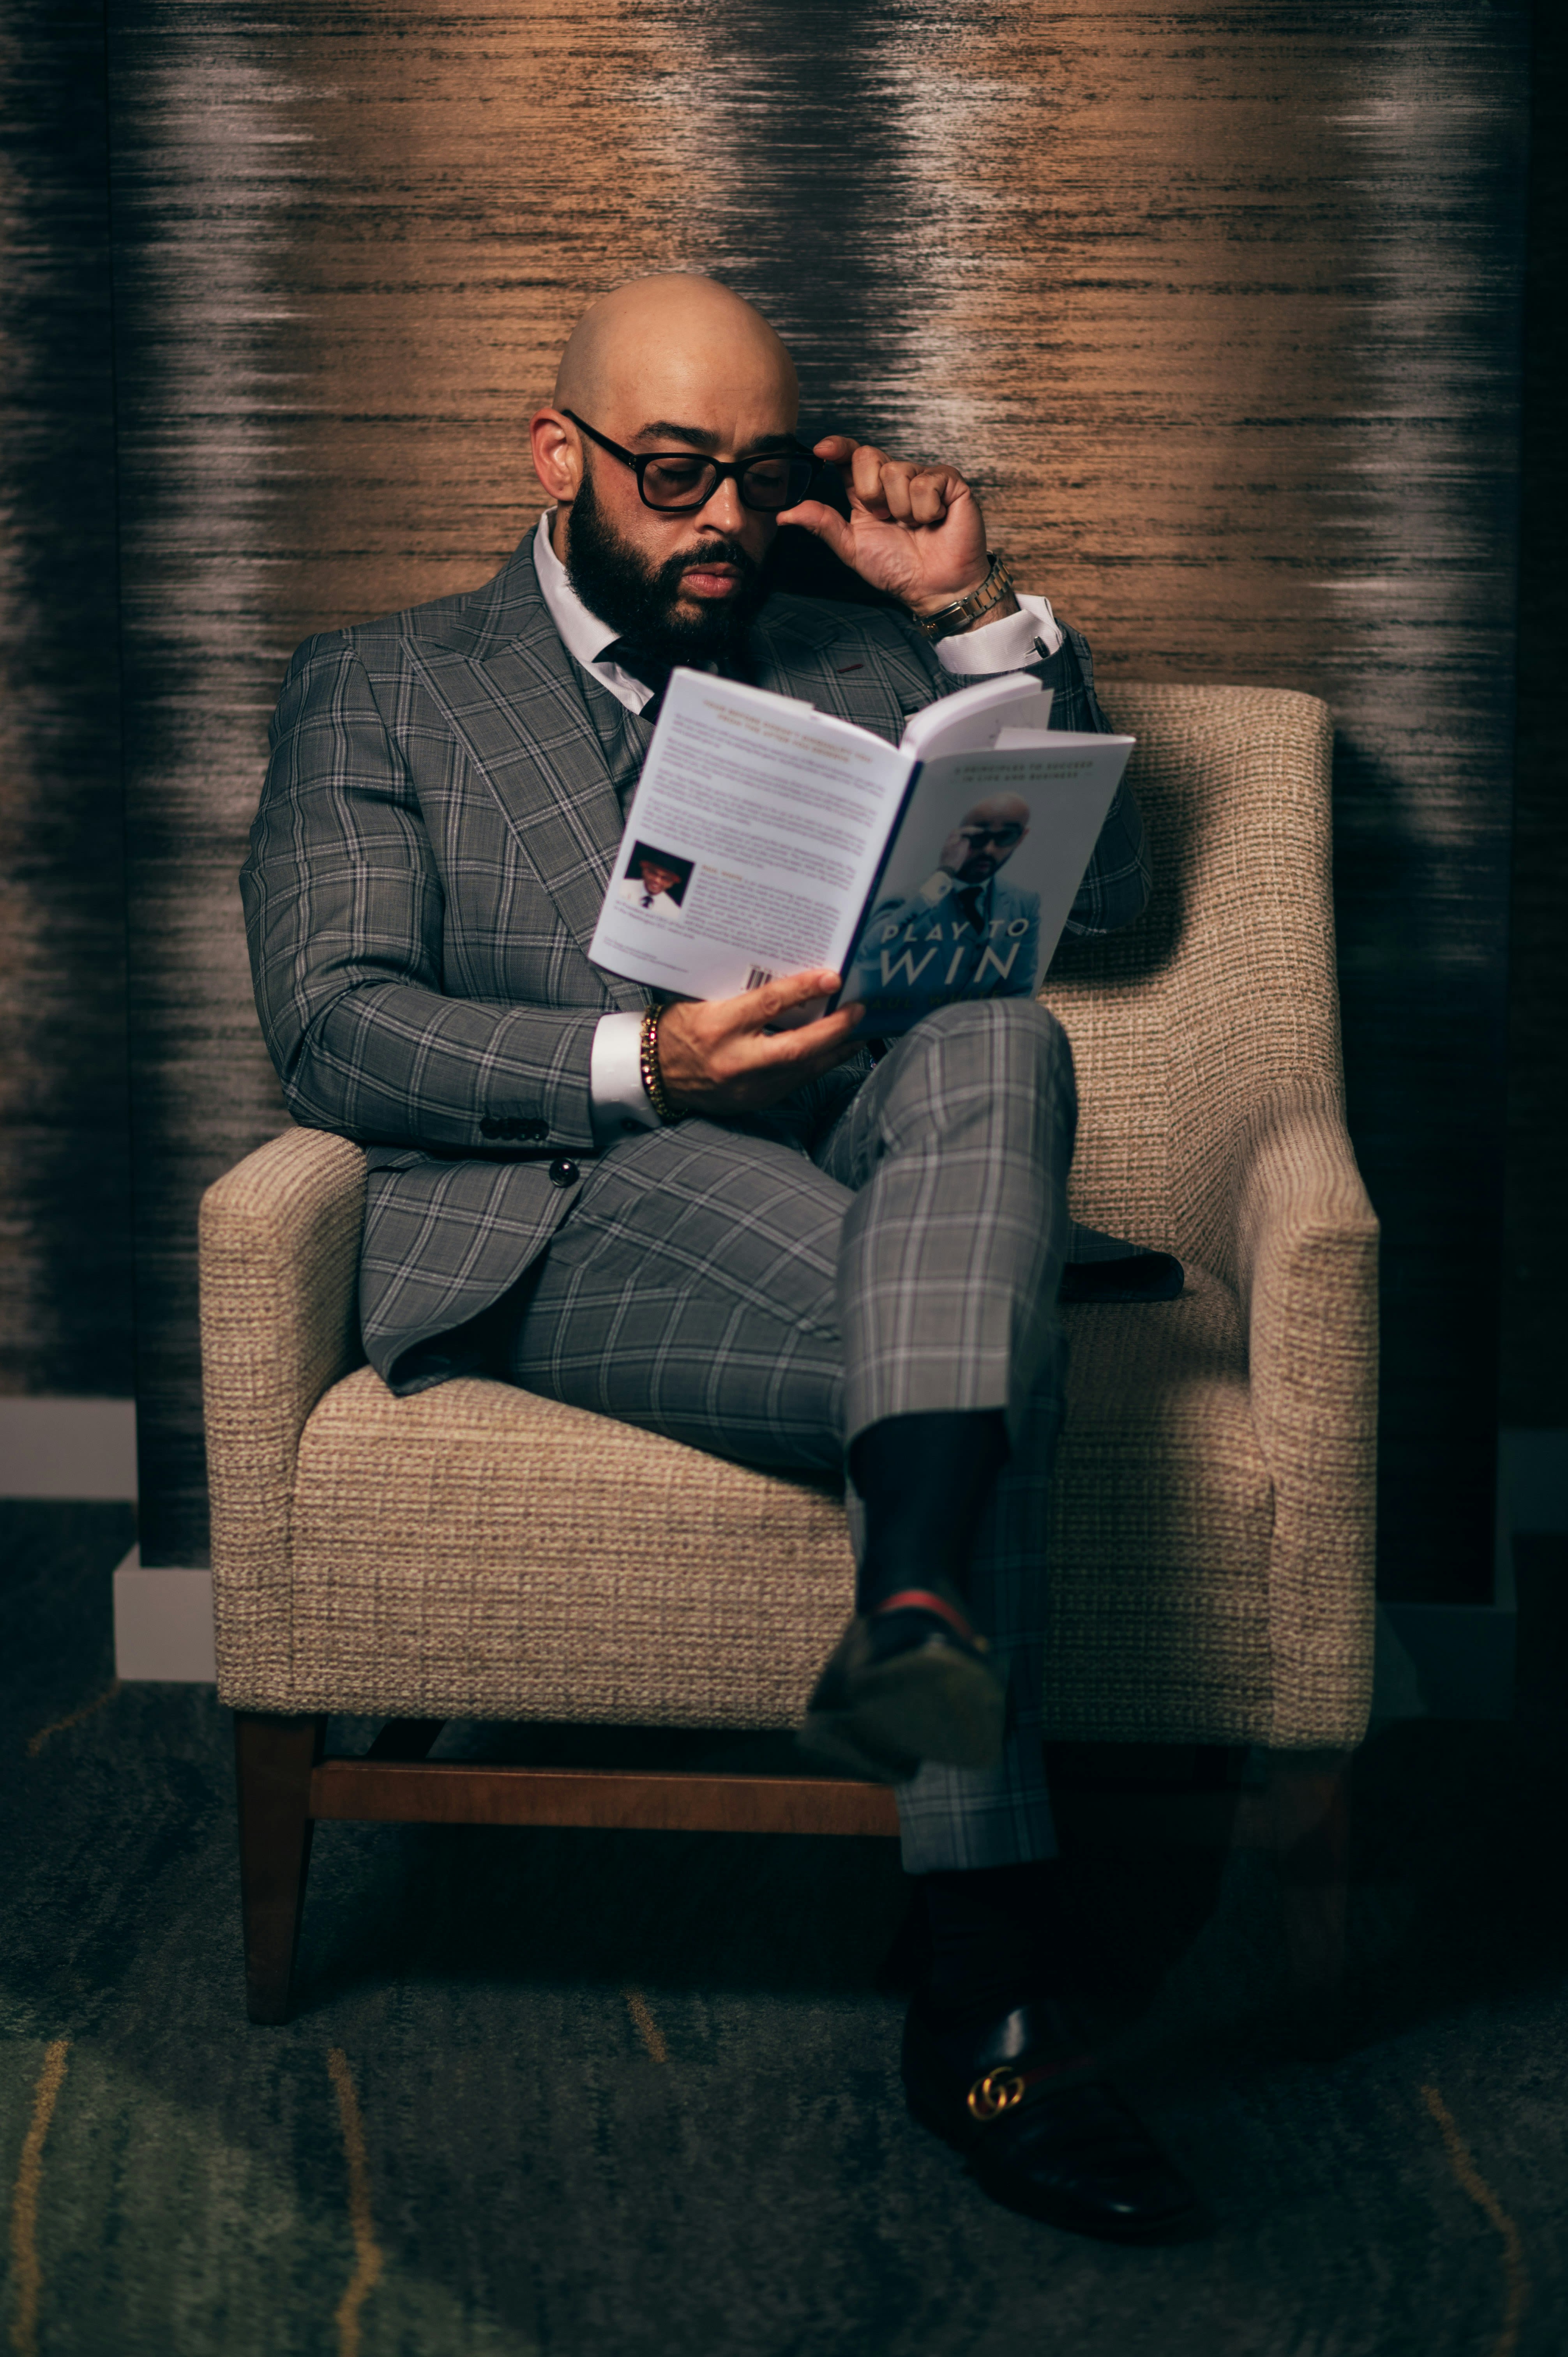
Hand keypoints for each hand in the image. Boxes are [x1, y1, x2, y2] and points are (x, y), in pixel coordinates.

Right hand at [656, 969, 863, 1117]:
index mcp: (717, 1027)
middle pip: (797, 1046)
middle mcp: (733, 1061)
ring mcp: (746, 1087)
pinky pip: (795, 1082)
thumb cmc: (678, 1028)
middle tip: (860, 1010)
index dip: (804, 990)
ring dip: (835, 1050)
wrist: (652, 1073)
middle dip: (834, 1029)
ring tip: (860, 1031)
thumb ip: (743, 993)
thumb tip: (789, 978)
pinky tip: (834, 1052)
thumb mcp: (703, 1001)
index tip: (832, 978)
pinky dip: (818, 1065)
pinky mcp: (754, 1102)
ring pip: (803, 1069)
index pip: (768, 1004)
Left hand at [777, 435, 993, 615]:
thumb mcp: (851, 548)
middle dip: (871, 493)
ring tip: (914, 525)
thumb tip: (784, 515)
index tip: (822, 450)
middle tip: (886, 519)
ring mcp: (922, 478)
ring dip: (901, 509)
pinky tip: (934, 520)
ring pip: (897, 471)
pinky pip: (926, 482)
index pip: (850, 456)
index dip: (837, 447)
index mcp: (868, 492)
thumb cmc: (897, 569)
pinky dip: (926, 509)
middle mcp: (893, 480)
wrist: (934, 588)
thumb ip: (822, 525)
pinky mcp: (949, 482)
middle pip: (868, 456)